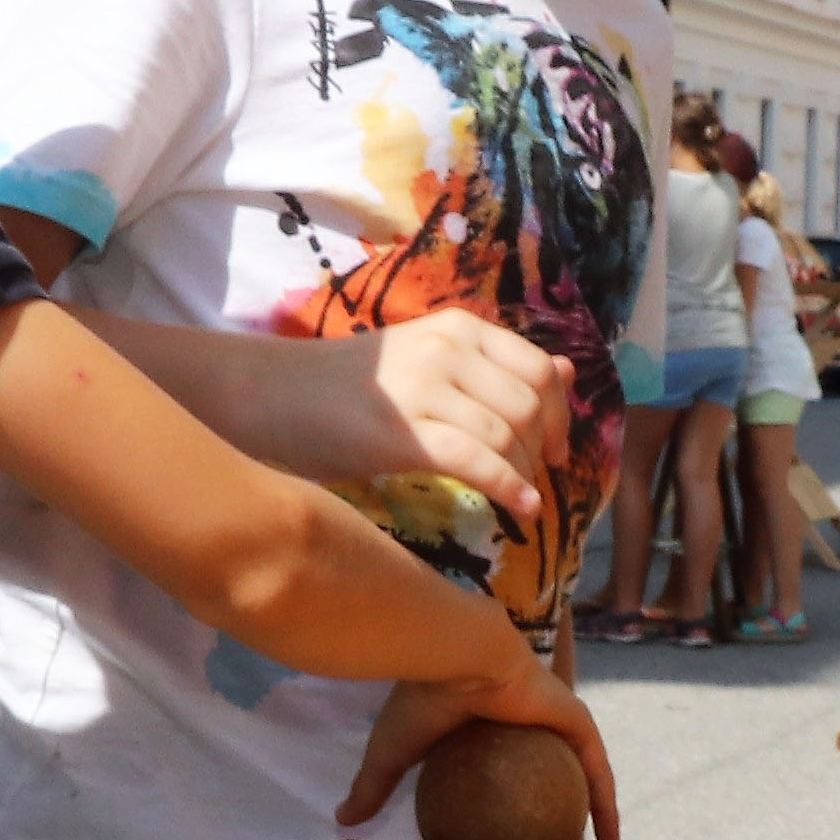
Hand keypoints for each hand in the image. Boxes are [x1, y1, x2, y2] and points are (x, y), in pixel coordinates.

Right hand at [307, 312, 571, 528]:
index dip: (558, 414)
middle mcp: (447, 349)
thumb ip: (495, 367)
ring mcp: (424, 388)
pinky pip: (477, 462)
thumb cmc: (348, 387)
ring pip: (507, 434)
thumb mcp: (429, 359)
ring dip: (524, 474)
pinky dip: (509, 489)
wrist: (270, 397)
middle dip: (544, 448)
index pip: (540, 369)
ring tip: (520, 498)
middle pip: (530, 404)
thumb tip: (569, 370)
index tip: (551, 448)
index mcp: (458, 327)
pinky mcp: (403, 433)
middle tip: (535, 478)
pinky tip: (520, 511)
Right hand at [339, 652, 621, 839]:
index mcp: (485, 723)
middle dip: (559, 805)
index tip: (513, 832)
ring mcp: (554, 718)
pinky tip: (612, 838)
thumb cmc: (421, 699)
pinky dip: (606, 802)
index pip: (506, 764)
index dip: (511, 795)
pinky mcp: (575, 719)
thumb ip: (374, 787)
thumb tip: (342, 821)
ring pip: (580, 773)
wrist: (452, 654)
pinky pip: (598, 769)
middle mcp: (525, 720)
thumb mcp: (393, 753)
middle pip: (550, 770)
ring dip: (591, 808)